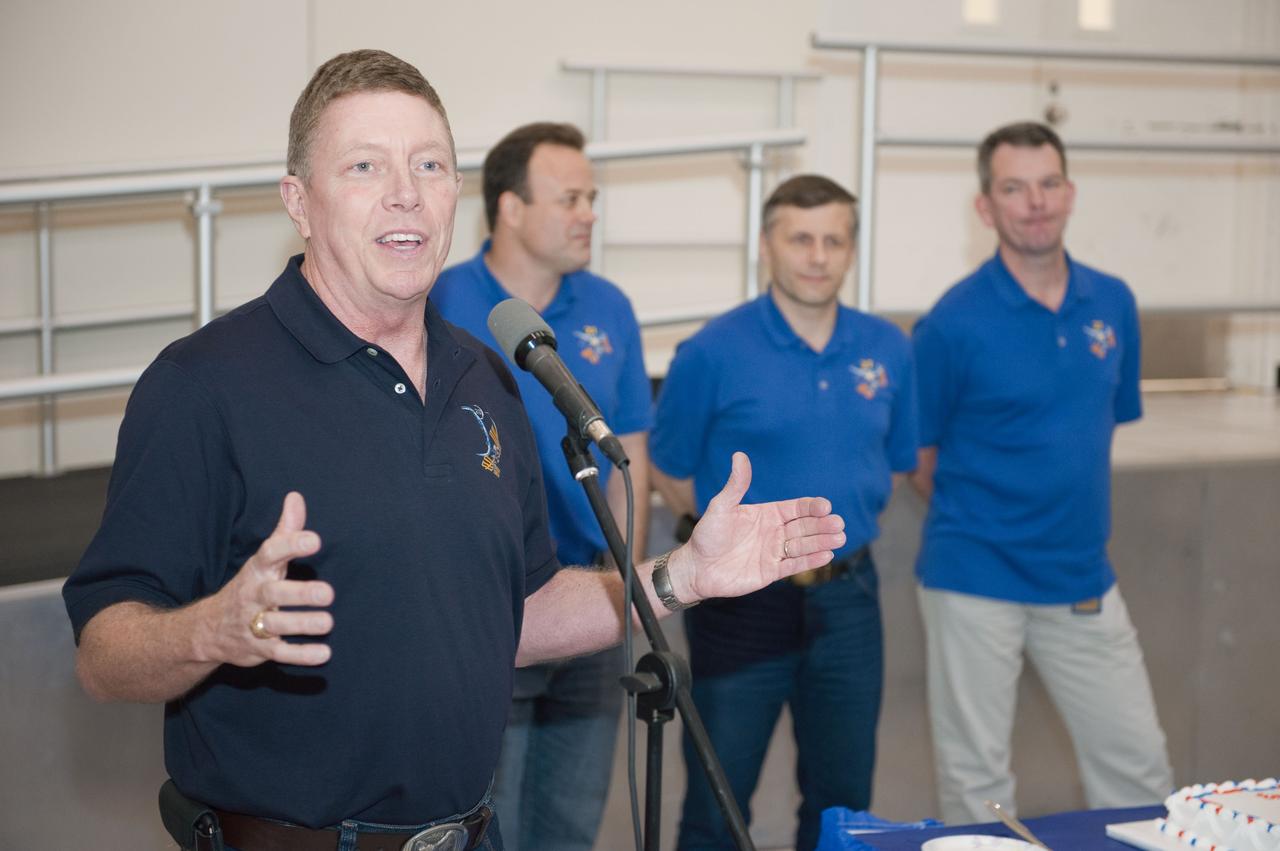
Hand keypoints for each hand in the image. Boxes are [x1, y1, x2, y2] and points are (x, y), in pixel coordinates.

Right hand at [195, 492, 333, 666]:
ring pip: (277, 626)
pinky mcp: (260, 650)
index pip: (271, 554)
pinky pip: (280, 654)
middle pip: (273, 594)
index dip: (291, 545)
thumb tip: (296, 496)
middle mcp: (254, 597)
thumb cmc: (250, 586)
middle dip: (300, 594)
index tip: (315, 540)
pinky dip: (301, 656)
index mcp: (257, 571)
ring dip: (302, 624)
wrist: (208, 629)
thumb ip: (285, 531)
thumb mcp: (264, 559)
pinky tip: (324, 654)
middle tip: (328, 593)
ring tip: (328, 622)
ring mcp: (254, 625)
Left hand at [669, 452, 845, 602]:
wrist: (696, 568)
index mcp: (767, 513)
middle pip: (805, 526)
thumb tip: (739, 456)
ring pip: (803, 545)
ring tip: (839, 538)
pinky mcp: (771, 572)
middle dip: (822, 525)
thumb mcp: (721, 507)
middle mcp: (774, 532)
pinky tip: (827, 555)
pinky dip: (811, 561)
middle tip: (839, 523)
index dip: (811, 507)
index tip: (825, 506)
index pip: (796, 508)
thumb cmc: (707, 535)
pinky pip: (794, 565)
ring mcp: (774, 552)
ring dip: (822, 542)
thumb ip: (736, 485)